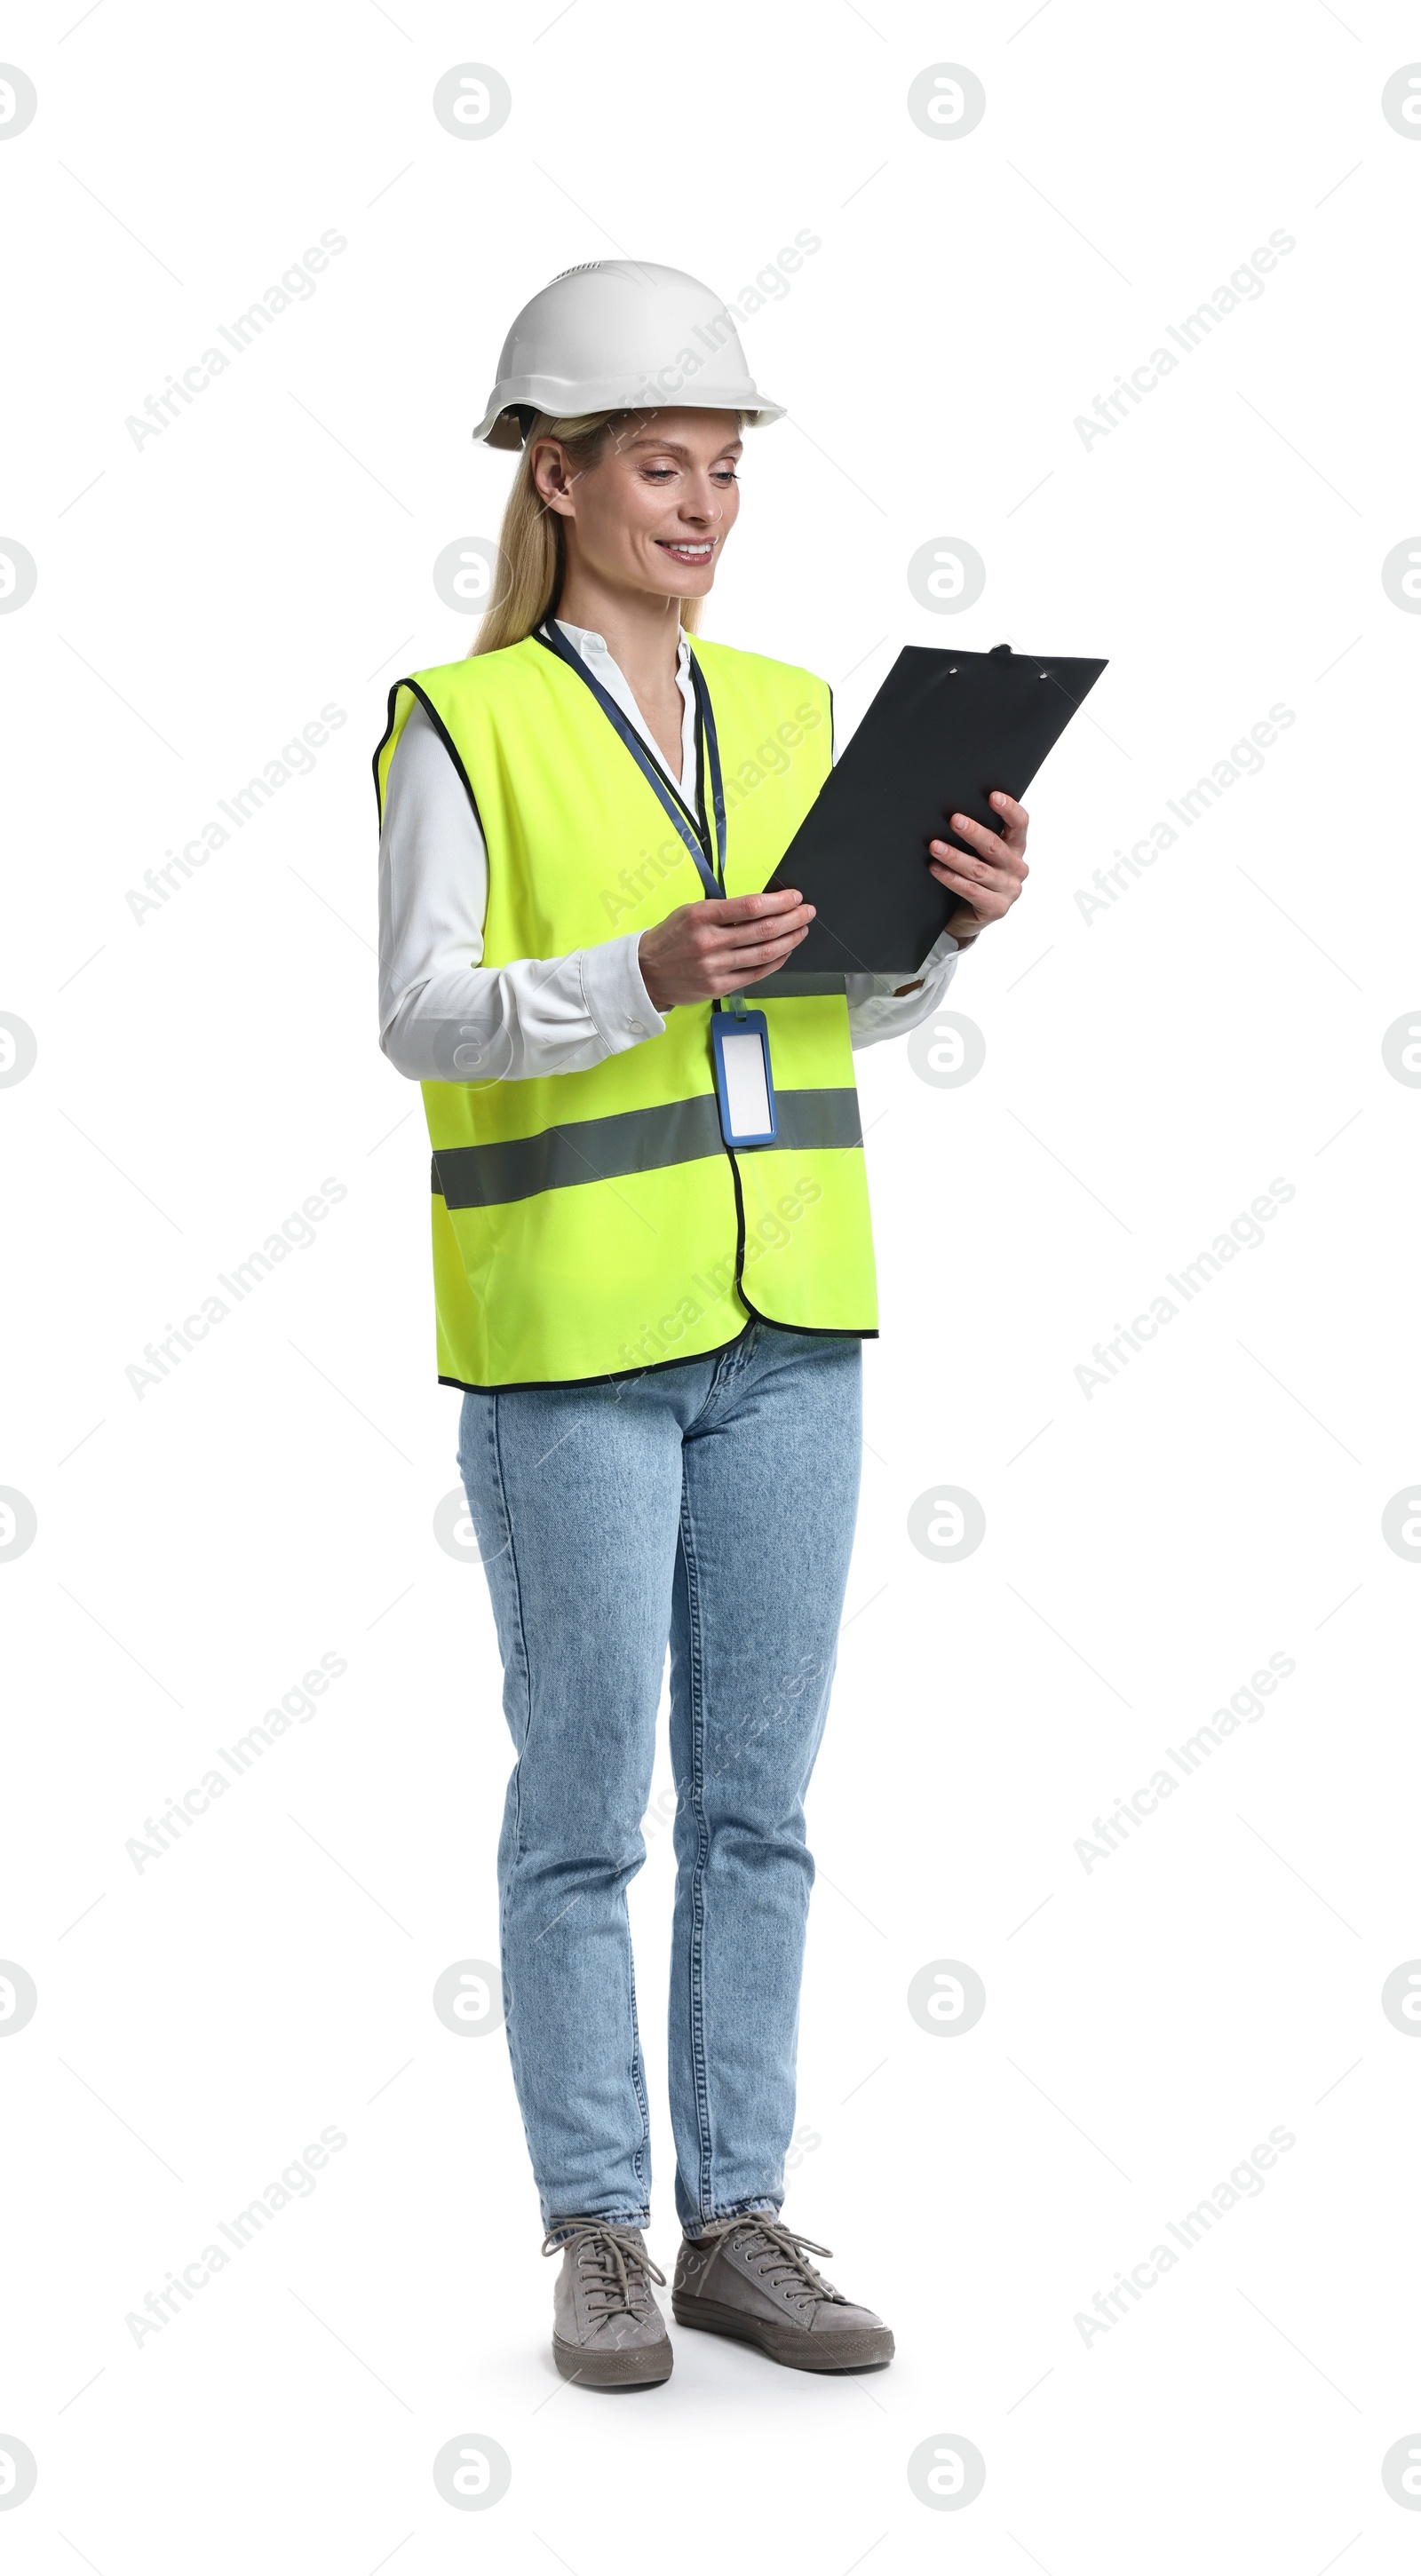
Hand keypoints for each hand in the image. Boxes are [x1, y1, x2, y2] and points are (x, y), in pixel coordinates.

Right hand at [639, 887, 814, 1008]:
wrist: (645, 973)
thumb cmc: (670, 939)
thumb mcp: (691, 912)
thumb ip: (724, 911)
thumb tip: (762, 906)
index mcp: (702, 916)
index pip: (751, 907)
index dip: (779, 902)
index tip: (795, 897)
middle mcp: (710, 942)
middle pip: (764, 929)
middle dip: (792, 918)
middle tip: (807, 912)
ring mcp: (715, 967)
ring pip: (764, 953)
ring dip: (790, 940)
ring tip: (802, 930)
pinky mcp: (719, 987)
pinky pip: (756, 973)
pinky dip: (776, 961)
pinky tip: (786, 951)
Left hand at [928, 791, 1028, 941]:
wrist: (968, 916)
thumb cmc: (973, 875)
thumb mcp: (979, 853)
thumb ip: (977, 837)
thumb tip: (952, 814)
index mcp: (1016, 848)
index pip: (1019, 824)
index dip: (1009, 809)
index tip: (993, 796)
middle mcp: (1017, 868)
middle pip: (995, 846)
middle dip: (973, 832)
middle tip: (954, 820)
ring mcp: (1009, 890)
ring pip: (978, 869)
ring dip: (954, 856)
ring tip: (935, 846)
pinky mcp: (997, 908)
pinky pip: (970, 890)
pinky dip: (951, 879)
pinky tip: (936, 869)